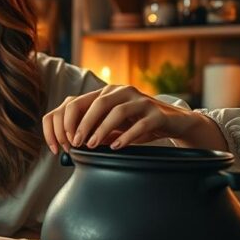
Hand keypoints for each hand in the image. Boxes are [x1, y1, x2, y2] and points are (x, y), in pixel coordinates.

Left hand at [42, 85, 225, 153]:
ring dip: (102, 129)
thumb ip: (96, 131)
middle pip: (99, 103)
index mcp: (109, 93)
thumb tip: (74, 144)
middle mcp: (123, 92)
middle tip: (76, 143)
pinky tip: (116, 146)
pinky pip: (140, 124)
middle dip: (84, 124)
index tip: (65, 140)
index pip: (82, 101)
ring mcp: (141, 101)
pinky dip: (126, 136)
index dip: (70, 120)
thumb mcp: (115, 127)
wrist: (174, 122)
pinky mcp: (156, 113)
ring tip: (93, 145)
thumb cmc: (140, 124)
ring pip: (118, 111)